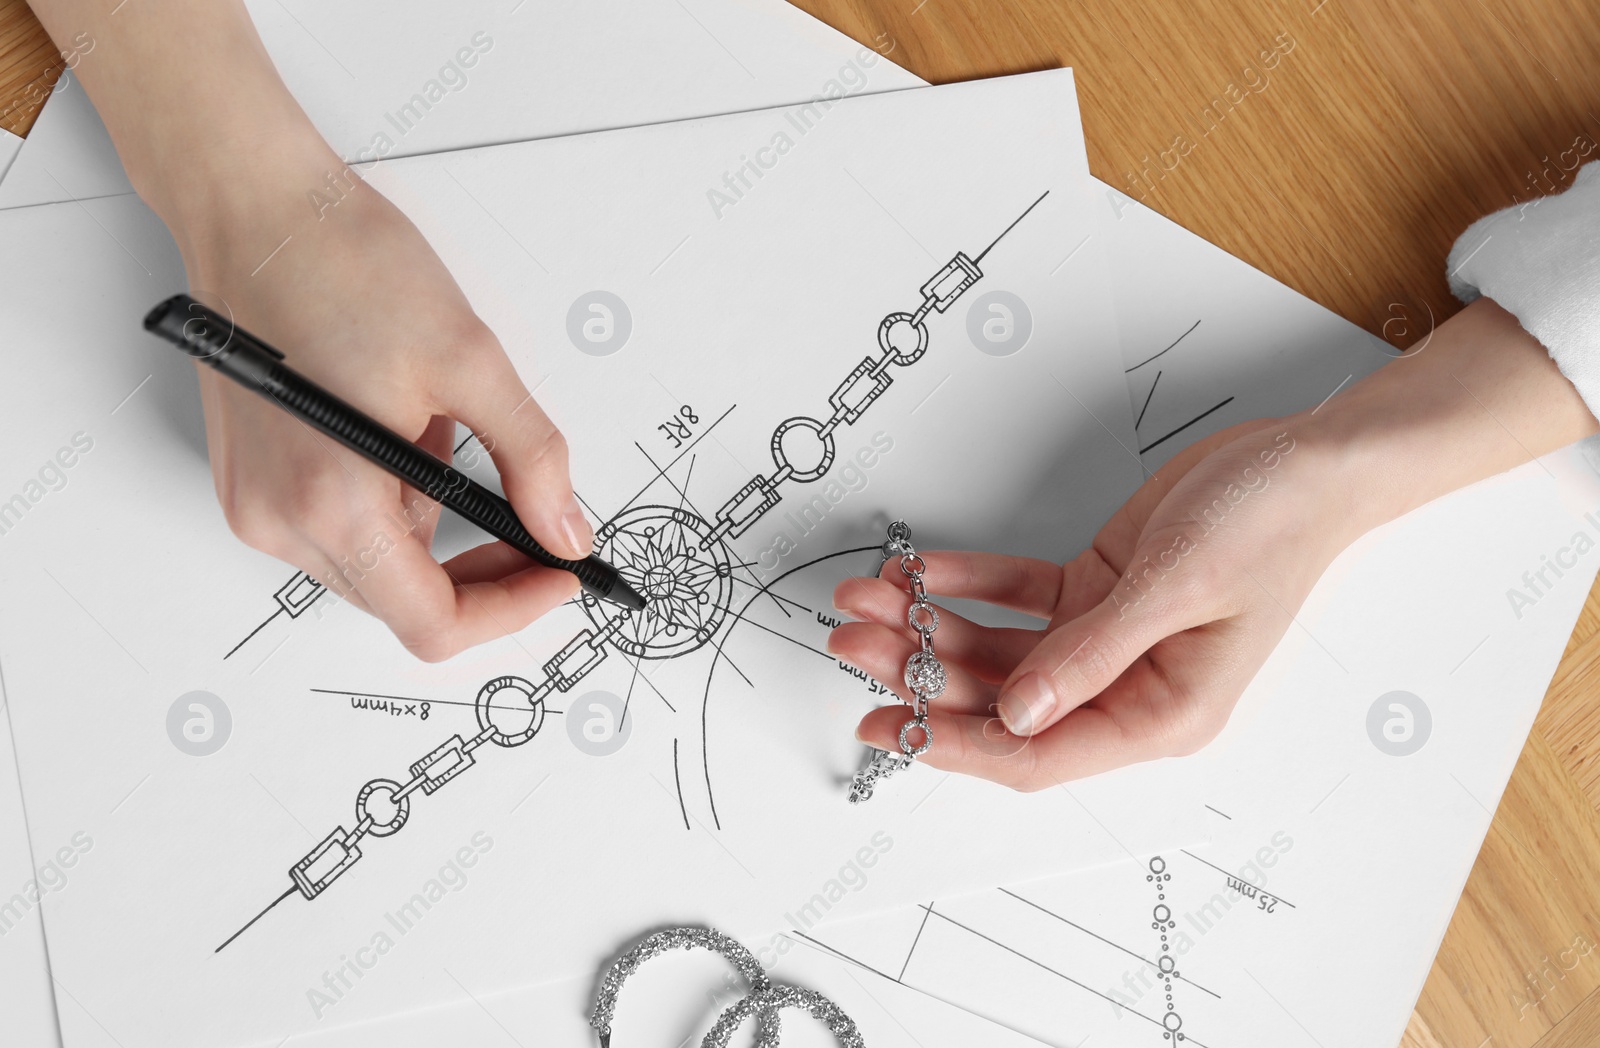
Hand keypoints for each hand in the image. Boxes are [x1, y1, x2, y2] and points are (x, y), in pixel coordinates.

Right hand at [181, 142, 589, 660]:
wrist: (256, 208)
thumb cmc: (342, 264)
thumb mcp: (469, 360)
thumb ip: (531, 459)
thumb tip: (565, 529)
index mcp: (332, 503)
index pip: (432, 623)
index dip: (510, 609)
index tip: (557, 576)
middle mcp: (279, 521)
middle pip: (404, 604)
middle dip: (481, 570)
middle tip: (534, 516)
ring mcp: (255, 507)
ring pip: (376, 567)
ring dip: (434, 526)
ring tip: (440, 432)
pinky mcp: (250, 485)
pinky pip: (340, 529)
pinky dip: (390, 502)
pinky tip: (400, 432)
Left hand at [828, 418, 1348, 788]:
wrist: (1305, 461)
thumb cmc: (1270, 527)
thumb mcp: (1177, 588)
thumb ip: (1091, 654)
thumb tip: (1015, 713)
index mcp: (1162, 714)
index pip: (1039, 753)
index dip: (958, 745)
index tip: (890, 727)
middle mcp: (1127, 687)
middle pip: (1002, 699)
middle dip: (922, 672)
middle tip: (855, 640)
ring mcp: (1105, 640)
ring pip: (997, 650)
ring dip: (931, 625)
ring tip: (867, 598)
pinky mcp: (1094, 592)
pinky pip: (1014, 597)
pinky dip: (966, 583)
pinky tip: (920, 570)